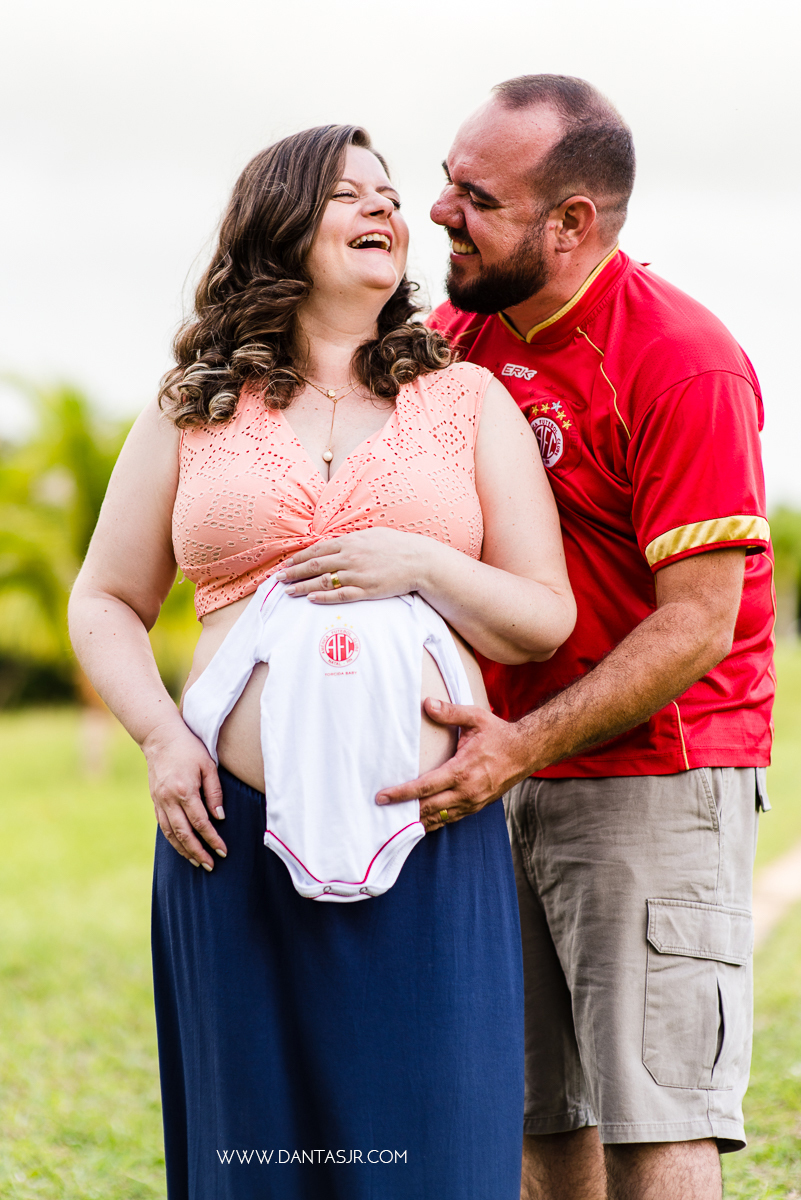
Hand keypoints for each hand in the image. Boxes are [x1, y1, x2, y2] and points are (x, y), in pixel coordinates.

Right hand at [142, 719, 226, 869]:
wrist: (160, 737)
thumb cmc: (189, 748)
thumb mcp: (208, 765)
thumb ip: (215, 792)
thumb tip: (219, 817)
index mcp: (184, 790)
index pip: (200, 822)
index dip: (212, 839)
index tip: (223, 851)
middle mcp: (169, 799)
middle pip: (184, 834)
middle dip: (198, 852)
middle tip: (211, 865)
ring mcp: (159, 801)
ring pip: (171, 834)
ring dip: (184, 850)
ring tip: (197, 863)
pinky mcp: (155, 801)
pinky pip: (163, 826)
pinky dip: (173, 840)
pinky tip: (182, 848)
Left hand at [276, 529, 431, 603]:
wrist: (419, 560)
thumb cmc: (397, 546)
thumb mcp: (371, 535)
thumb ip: (351, 540)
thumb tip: (334, 543)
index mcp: (350, 542)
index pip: (317, 550)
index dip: (299, 558)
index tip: (287, 564)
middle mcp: (350, 557)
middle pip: (314, 565)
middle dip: (294, 572)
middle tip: (279, 579)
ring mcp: (357, 575)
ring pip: (323, 581)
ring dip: (303, 586)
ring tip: (289, 591)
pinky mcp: (366, 590)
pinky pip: (340, 595)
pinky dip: (324, 597)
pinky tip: (311, 599)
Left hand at [376, 698, 532, 830]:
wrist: (526, 752)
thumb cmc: (498, 734)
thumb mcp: (476, 717)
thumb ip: (450, 712)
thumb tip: (427, 703)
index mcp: (462, 771)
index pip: (425, 787)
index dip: (402, 794)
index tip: (382, 797)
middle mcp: (467, 791)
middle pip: (428, 808)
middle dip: (404, 811)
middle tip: (381, 811)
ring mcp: (473, 802)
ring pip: (439, 818)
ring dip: (417, 820)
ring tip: (395, 820)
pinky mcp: (477, 807)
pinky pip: (451, 819)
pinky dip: (434, 822)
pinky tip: (420, 821)